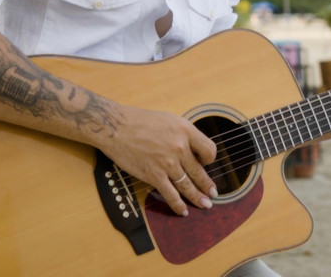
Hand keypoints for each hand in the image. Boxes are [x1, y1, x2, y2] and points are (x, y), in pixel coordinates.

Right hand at [100, 105, 216, 215]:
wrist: (116, 127)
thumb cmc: (140, 120)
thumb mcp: (169, 120)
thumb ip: (182, 134)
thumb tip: (191, 149)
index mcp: (185, 130)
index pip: (209, 149)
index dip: (209, 158)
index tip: (206, 163)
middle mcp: (179, 147)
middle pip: (199, 171)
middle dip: (207, 185)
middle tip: (213, 193)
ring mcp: (167, 163)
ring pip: (187, 185)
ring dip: (197, 197)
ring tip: (205, 204)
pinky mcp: (154, 175)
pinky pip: (171, 194)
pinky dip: (178, 205)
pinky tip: (183, 211)